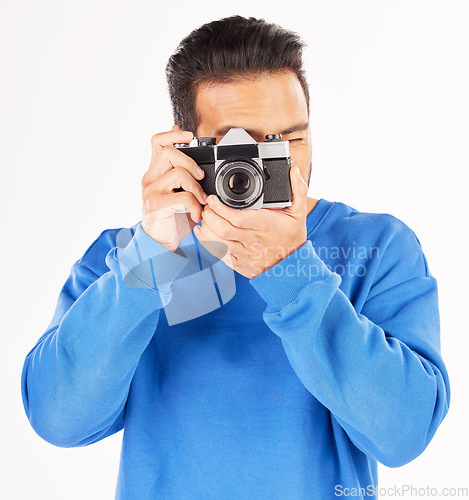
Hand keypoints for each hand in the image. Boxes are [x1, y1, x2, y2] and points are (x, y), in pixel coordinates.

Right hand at [141, 125, 207, 251]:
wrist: (159, 244)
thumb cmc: (171, 218)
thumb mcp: (178, 192)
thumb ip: (182, 174)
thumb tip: (192, 157)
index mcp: (156, 172)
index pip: (157, 142)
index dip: (172, 134)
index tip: (189, 135)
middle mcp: (150, 179)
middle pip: (169, 153)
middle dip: (191, 163)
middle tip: (201, 177)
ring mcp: (151, 192)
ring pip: (177, 174)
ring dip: (196, 187)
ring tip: (201, 201)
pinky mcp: (156, 206)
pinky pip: (182, 197)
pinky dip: (194, 206)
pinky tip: (196, 215)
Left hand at [194, 165, 308, 278]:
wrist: (293, 264)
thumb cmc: (293, 237)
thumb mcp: (298, 212)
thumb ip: (297, 189)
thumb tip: (294, 170)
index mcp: (265, 225)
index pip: (238, 217)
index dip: (221, 208)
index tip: (213, 199)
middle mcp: (253, 240)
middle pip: (223, 229)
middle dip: (210, 216)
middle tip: (206, 206)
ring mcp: (245, 254)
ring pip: (218, 242)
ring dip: (206, 228)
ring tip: (204, 217)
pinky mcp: (239, 264)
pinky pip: (218, 254)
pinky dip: (207, 242)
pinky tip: (203, 232)